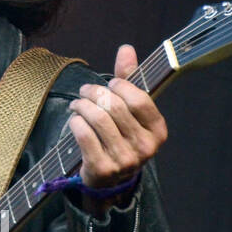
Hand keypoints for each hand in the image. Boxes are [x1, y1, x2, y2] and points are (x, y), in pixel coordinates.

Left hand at [66, 44, 167, 213]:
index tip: (108, 85)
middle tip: (85, 91)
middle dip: (95, 93)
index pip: (139, 100)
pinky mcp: (102, 168)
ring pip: (98, 119)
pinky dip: (75, 122)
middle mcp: (144, 148)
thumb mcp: (130, 112)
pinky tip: (74, 120)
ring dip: (82, 106)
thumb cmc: (120, 138)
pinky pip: (84, 135)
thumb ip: (129, 80)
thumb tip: (126, 49)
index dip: (120, 87)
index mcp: (157, 131)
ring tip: (77, 104)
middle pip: (115, 107)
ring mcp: (124, 161)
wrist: (109, 181)